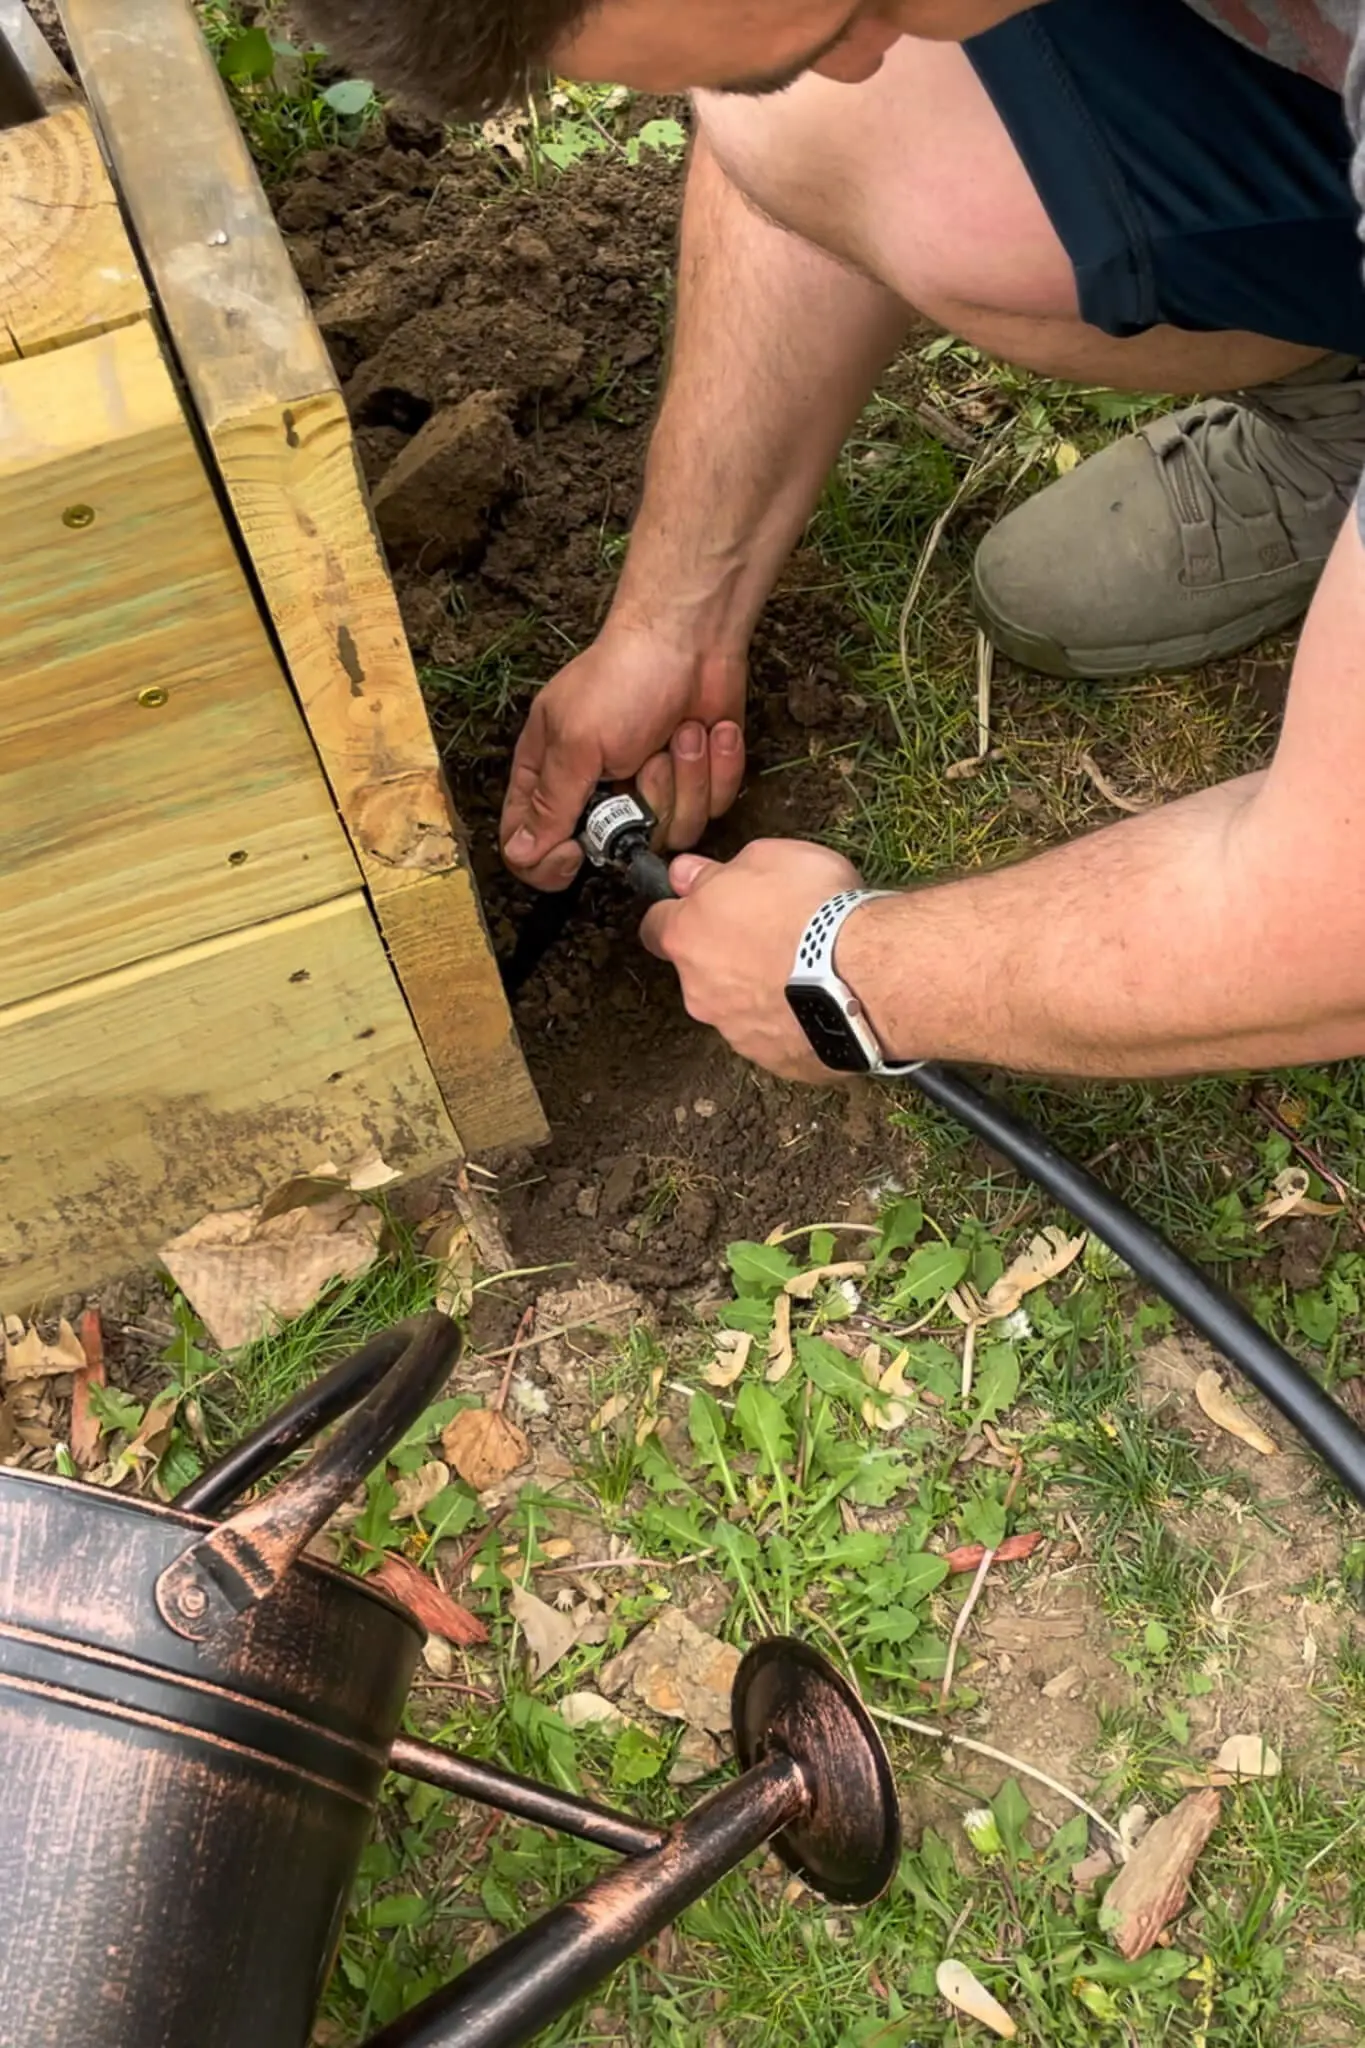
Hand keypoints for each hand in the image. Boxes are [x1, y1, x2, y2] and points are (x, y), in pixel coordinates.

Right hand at [500, 623, 746, 889]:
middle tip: (642, 758)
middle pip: (615, 849)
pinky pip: (710, 807)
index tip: (576, 852)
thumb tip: (519, 855)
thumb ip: (550, 806)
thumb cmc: (624, 678)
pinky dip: (715, 767)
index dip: (551, 863)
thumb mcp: (575, 743)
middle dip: (640, 806)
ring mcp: (651, 789)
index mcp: (551, 776)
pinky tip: (707, 730)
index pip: (531, 848)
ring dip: (683, 778)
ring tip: (680, 733)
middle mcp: (598, 790)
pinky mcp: (696, 781)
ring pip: (671, 832)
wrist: (693, 638)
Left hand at [641, 838, 863, 1079]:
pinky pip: (773, 1036)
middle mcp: (699, 989)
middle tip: (770, 936)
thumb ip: (716, 872)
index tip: (703, 905)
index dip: (679, 914)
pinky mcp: (772, 1059)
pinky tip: (820, 1001)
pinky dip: (788, 1020)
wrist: (863, 976)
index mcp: (687, 937)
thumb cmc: (814, 910)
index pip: (655, 926)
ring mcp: (734, 1030)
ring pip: (735, 1007)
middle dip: (725, 956)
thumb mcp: (765, 859)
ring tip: (804, 971)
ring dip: (759, 990)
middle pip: (698, 970)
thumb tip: (689, 874)